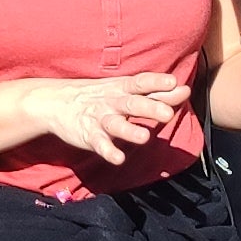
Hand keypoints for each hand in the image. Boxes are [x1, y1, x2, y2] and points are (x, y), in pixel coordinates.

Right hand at [14, 70, 188, 165]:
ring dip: (129, 131)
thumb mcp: (126, 90)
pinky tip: (118, 158)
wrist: (55, 102)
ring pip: (115, 124)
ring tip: (144, 138)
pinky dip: (108, 151)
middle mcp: (112, 101)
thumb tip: (185, 89)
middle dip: (149, 108)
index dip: (157, 82)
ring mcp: (99, 118)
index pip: (141, 82)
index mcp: (122, 88)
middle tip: (167, 114)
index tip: (174, 83)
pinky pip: (99, 143)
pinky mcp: (88, 135)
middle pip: (132, 103)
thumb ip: (156, 92)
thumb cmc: (100, 96)